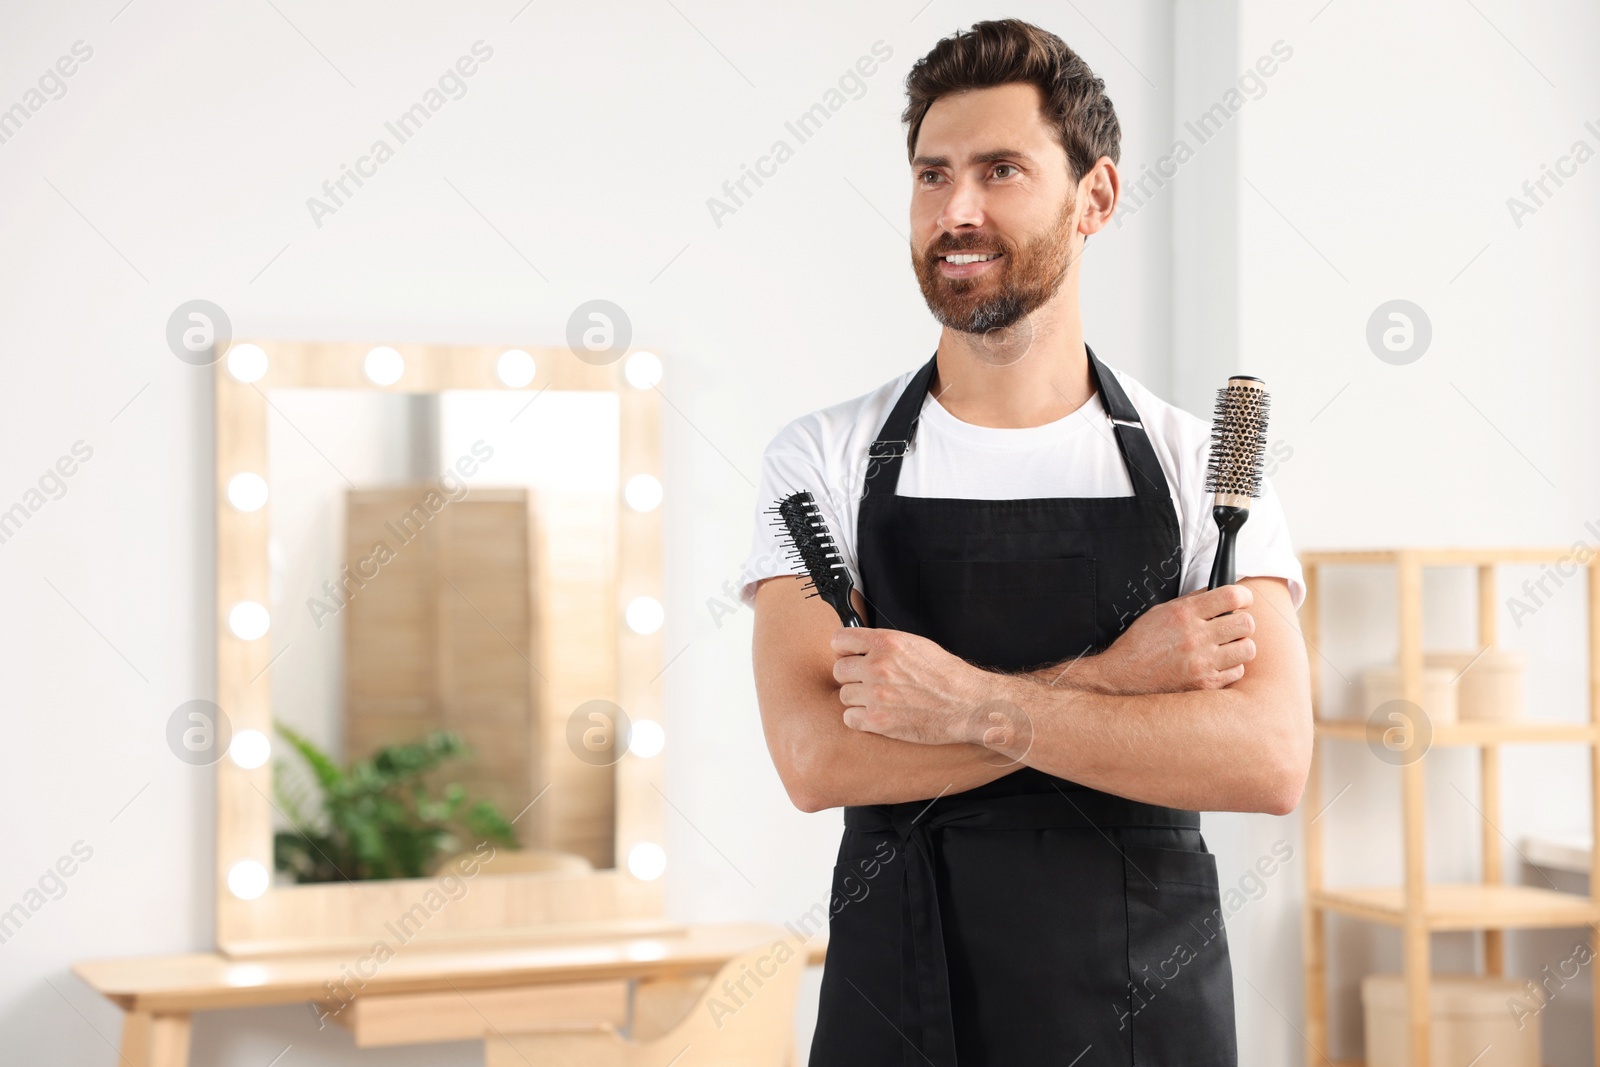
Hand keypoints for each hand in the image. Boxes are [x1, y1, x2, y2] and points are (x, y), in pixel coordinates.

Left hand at [830, 626, 1000, 745]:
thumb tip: (859, 646)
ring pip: (844, 695)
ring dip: (858, 699)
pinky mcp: (879, 721)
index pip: (839, 640)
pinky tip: (878, 714)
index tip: (849, 656)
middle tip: (869, 682)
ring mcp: (876, 695)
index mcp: (887, 643)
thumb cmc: (946, 675)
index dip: (843, 649)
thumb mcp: (915, 645)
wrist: (967, 704)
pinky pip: (849, 718)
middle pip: (839, 671)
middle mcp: (878, 667)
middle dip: (852, 677)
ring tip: (880, 699)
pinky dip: (860, 719)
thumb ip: (884, 645)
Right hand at [1055, 584, 1256, 693]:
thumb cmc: (1140, 643)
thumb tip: (1218, 593)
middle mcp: (1196, 637)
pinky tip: (1216, 664)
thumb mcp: (1160, 612)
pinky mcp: (1206, 684)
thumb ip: (1191, 601)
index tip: (1243, 601)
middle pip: (1246, 623)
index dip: (1244, 596)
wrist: (1123, 677)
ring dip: (1239, 646)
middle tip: (1232, 625)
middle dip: (1242, 622)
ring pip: (1247, 649)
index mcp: (1184, 614)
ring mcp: (1203, 663)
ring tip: (1226, 646)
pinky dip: (1230, 667)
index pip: (1232, 596)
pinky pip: (1238, 671)